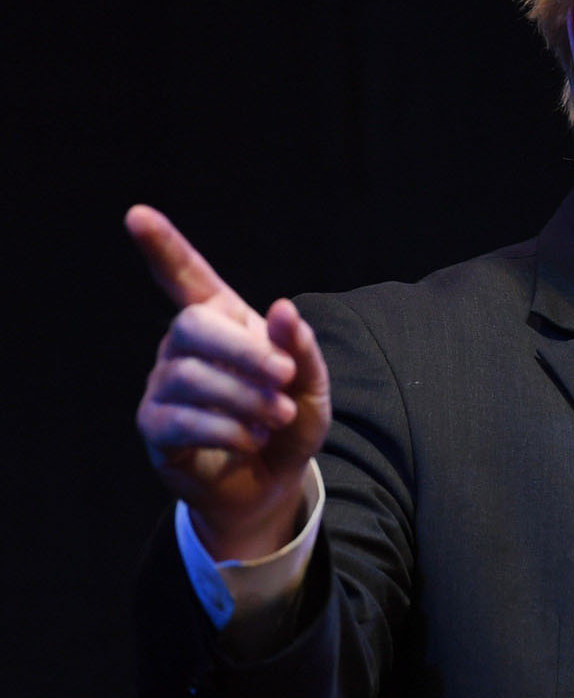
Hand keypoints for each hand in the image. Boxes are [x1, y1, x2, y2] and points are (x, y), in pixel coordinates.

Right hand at [128, 205, 330, 560]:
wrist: (269, 482)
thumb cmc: (287, 425)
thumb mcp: (311, 389)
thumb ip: (303, 351)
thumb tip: (284, 309)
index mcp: (223, 322)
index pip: (186, 276)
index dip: (163, 246)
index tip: (137, 215)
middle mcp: (183, 345)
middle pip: (192, 325)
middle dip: (244, 352)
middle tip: (285, 377)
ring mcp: (163, 384)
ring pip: (191, 377)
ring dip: (245, 400)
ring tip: (277, 419)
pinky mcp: (154, 425)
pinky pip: (181, 420)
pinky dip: (227, 430)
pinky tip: (252, 440)